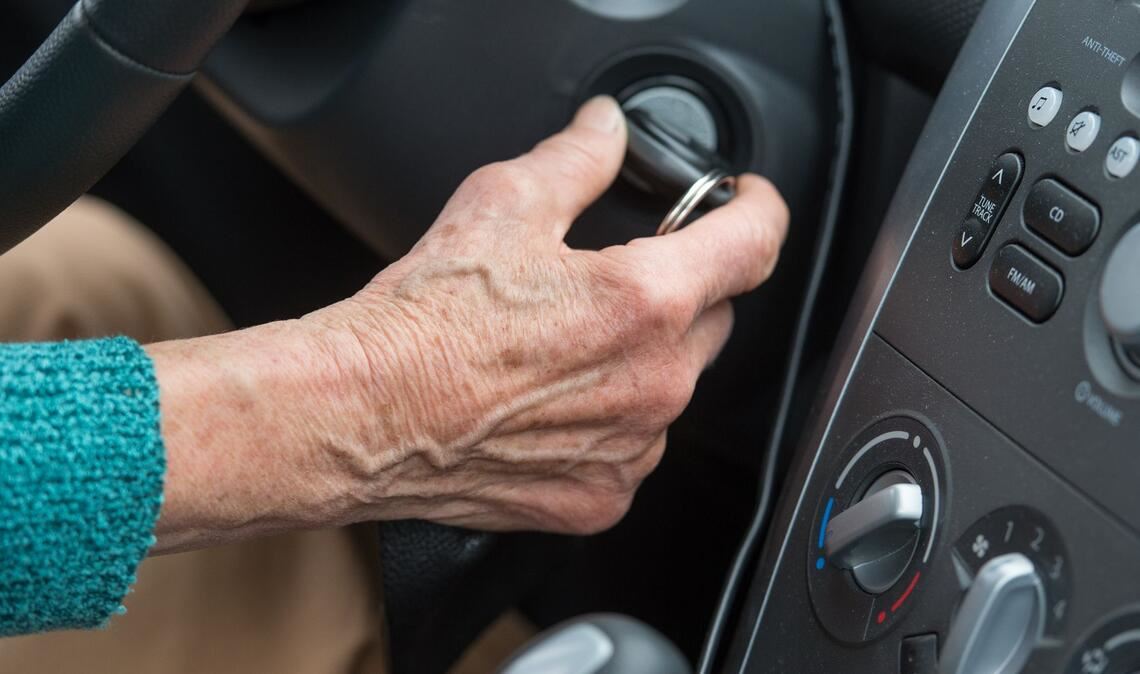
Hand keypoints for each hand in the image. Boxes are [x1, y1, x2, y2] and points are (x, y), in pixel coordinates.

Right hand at [318, 96, 788, 533]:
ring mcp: (631, 449)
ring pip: (674, 387)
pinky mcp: (601, 496)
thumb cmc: (422, 324)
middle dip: (681, 290)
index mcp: (644, 300)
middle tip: (610, 280)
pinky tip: (551, 404)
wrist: (360, 415)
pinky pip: (634, 448)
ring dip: (644, 361)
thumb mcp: (502, 204)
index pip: (752, 244)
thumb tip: (606, 130)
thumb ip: (577, 159)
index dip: (757, 210)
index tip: (746, 204)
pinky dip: (611, 423)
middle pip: (713, 318)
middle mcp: (654, 382)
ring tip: (562, 349)